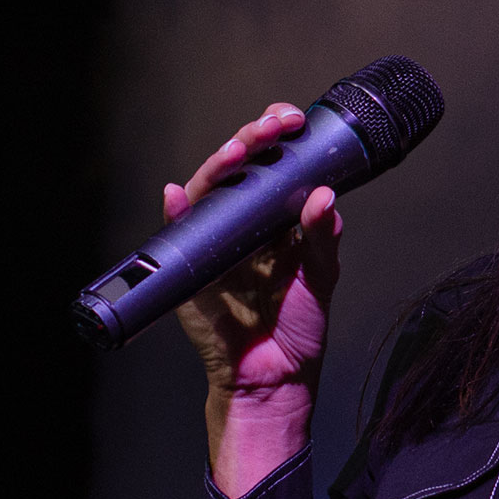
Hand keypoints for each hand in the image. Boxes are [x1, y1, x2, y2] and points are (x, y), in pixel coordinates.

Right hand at [164, 103, 342, 495]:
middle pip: (236, 171)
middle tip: (272, 126)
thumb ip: (322, 236)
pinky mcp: (190, 271)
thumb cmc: (297, 328)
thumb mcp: (321, 277)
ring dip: (218, 167)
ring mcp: (212, 245)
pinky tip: (178, 196)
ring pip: (207, 194)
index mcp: (272, 221)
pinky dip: (176, 214)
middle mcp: (240, 226)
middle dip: (251, 141)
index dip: (275, 138)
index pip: (268, 167)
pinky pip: (178, 237)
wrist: (275, 379)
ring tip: (235, 151)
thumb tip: (323, 195)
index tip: (291, 119)